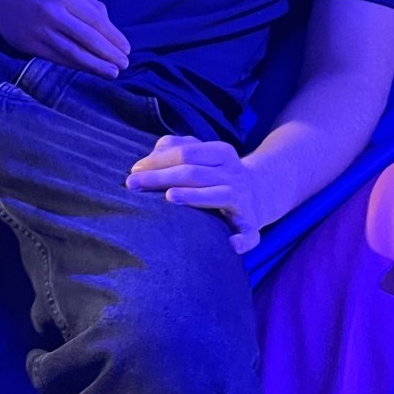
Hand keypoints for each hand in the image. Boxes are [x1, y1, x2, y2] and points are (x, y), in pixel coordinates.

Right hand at [0, 0, 129, 77]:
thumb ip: (89, 5)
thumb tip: (109, 28)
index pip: (96, 21)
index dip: (113, 38)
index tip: (127, 50)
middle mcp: (52, 12)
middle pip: (87, 38)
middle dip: (108, 54)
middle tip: (124, 65)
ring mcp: (38, 29)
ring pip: (72, 52)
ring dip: (94, 65)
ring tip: (111, 72)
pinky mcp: (26, 43)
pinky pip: (55, 57)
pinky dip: (74, 65)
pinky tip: (87, 69)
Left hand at [126, 134, 266, 252]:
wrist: (261, 191)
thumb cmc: (218, 172)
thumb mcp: (202, 153)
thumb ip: (176, 147)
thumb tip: (151, 156)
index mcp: (221, 153)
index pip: (186, 153)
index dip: (158, 161)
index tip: (134, 170)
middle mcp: (233, 174)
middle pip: (194, 172)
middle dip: (161, 177)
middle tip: (132, 184)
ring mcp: (243, 199)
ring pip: (218, 195)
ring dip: (194, 197)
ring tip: (170, 197)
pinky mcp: (252, 224)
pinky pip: (250, 234)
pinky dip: (242, 240)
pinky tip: (231, 245)